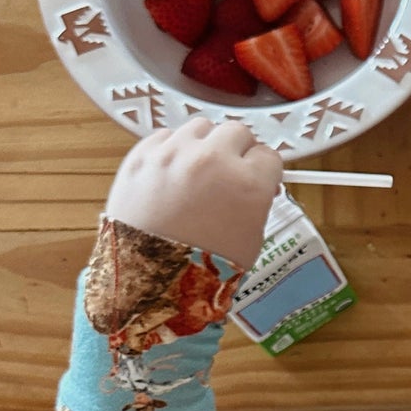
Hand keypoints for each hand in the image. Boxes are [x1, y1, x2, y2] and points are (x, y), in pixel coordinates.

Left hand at [105, 117, 283, 268]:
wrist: (147, 282)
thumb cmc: (202, 269)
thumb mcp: (250, 238)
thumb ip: (257, 199)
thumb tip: (256, 181)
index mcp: (248, 183)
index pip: (269, 155)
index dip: (264, 170)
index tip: (258, 179)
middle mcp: (212, 160)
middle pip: (237, 132)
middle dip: (237, 151)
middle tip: (230, 173)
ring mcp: (173, 154)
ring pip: (201, 128)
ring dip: (205, 145)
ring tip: (198, 171)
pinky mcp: (141, 156)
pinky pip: (165, 137)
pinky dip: (173, 151)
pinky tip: (173, 174)